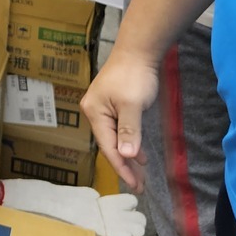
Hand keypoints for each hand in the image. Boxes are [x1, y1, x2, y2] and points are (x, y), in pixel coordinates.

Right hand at [81, 51, 159, 191]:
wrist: (138, 50)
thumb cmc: (133, 76)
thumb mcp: (133, 105)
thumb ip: (129, 131)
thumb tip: (126, 156)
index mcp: (95, 113)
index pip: (108, 147)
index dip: (122, 167)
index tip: (135, 185)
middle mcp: (94, 112)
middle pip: (109, 145)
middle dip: (125, 166)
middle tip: (140, 185)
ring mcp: (103, 108)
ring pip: (115, 139)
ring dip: (128, 156)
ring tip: (141, 174)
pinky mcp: (113, 105)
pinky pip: (120, 131)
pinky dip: (129, 143)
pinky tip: (139, 153)